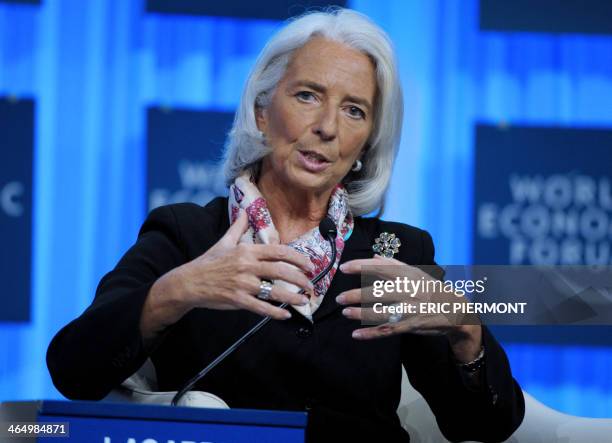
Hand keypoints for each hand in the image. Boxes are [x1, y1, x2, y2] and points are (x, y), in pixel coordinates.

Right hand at [141, 210, 314, 339]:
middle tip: (310, 284)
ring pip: (273, 290)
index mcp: (247, 250)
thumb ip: (238, 227)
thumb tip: (245, 212)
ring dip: (292, 296)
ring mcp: (242, 283)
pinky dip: (275, 312)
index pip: (278, 251)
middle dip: (300, 278)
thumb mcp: (224, 242)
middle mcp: (247, 265)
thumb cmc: (208, 262)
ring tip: (304, 300)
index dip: (297, 258)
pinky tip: (285, 314)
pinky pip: (260, 307)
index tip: (308, 264)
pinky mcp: (237, 299)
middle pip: (280, 271)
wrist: (189, 282)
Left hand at [336, 255, 481, 358]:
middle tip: (339, 298)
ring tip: (345, 312)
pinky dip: (370, 334)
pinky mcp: (410, 326)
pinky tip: (356, 334)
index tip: (343, 268)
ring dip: (359, 314)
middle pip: (376, 292)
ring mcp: (408, 309)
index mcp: (407, 275)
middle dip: (355, 295)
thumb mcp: (415, 273)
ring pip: (380, 313)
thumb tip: (375, 256)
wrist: (455, 309)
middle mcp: (407, 291)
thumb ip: (394, 264)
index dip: (360, 266)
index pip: (379, 267)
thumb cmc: (430, 289)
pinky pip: (386, 331)